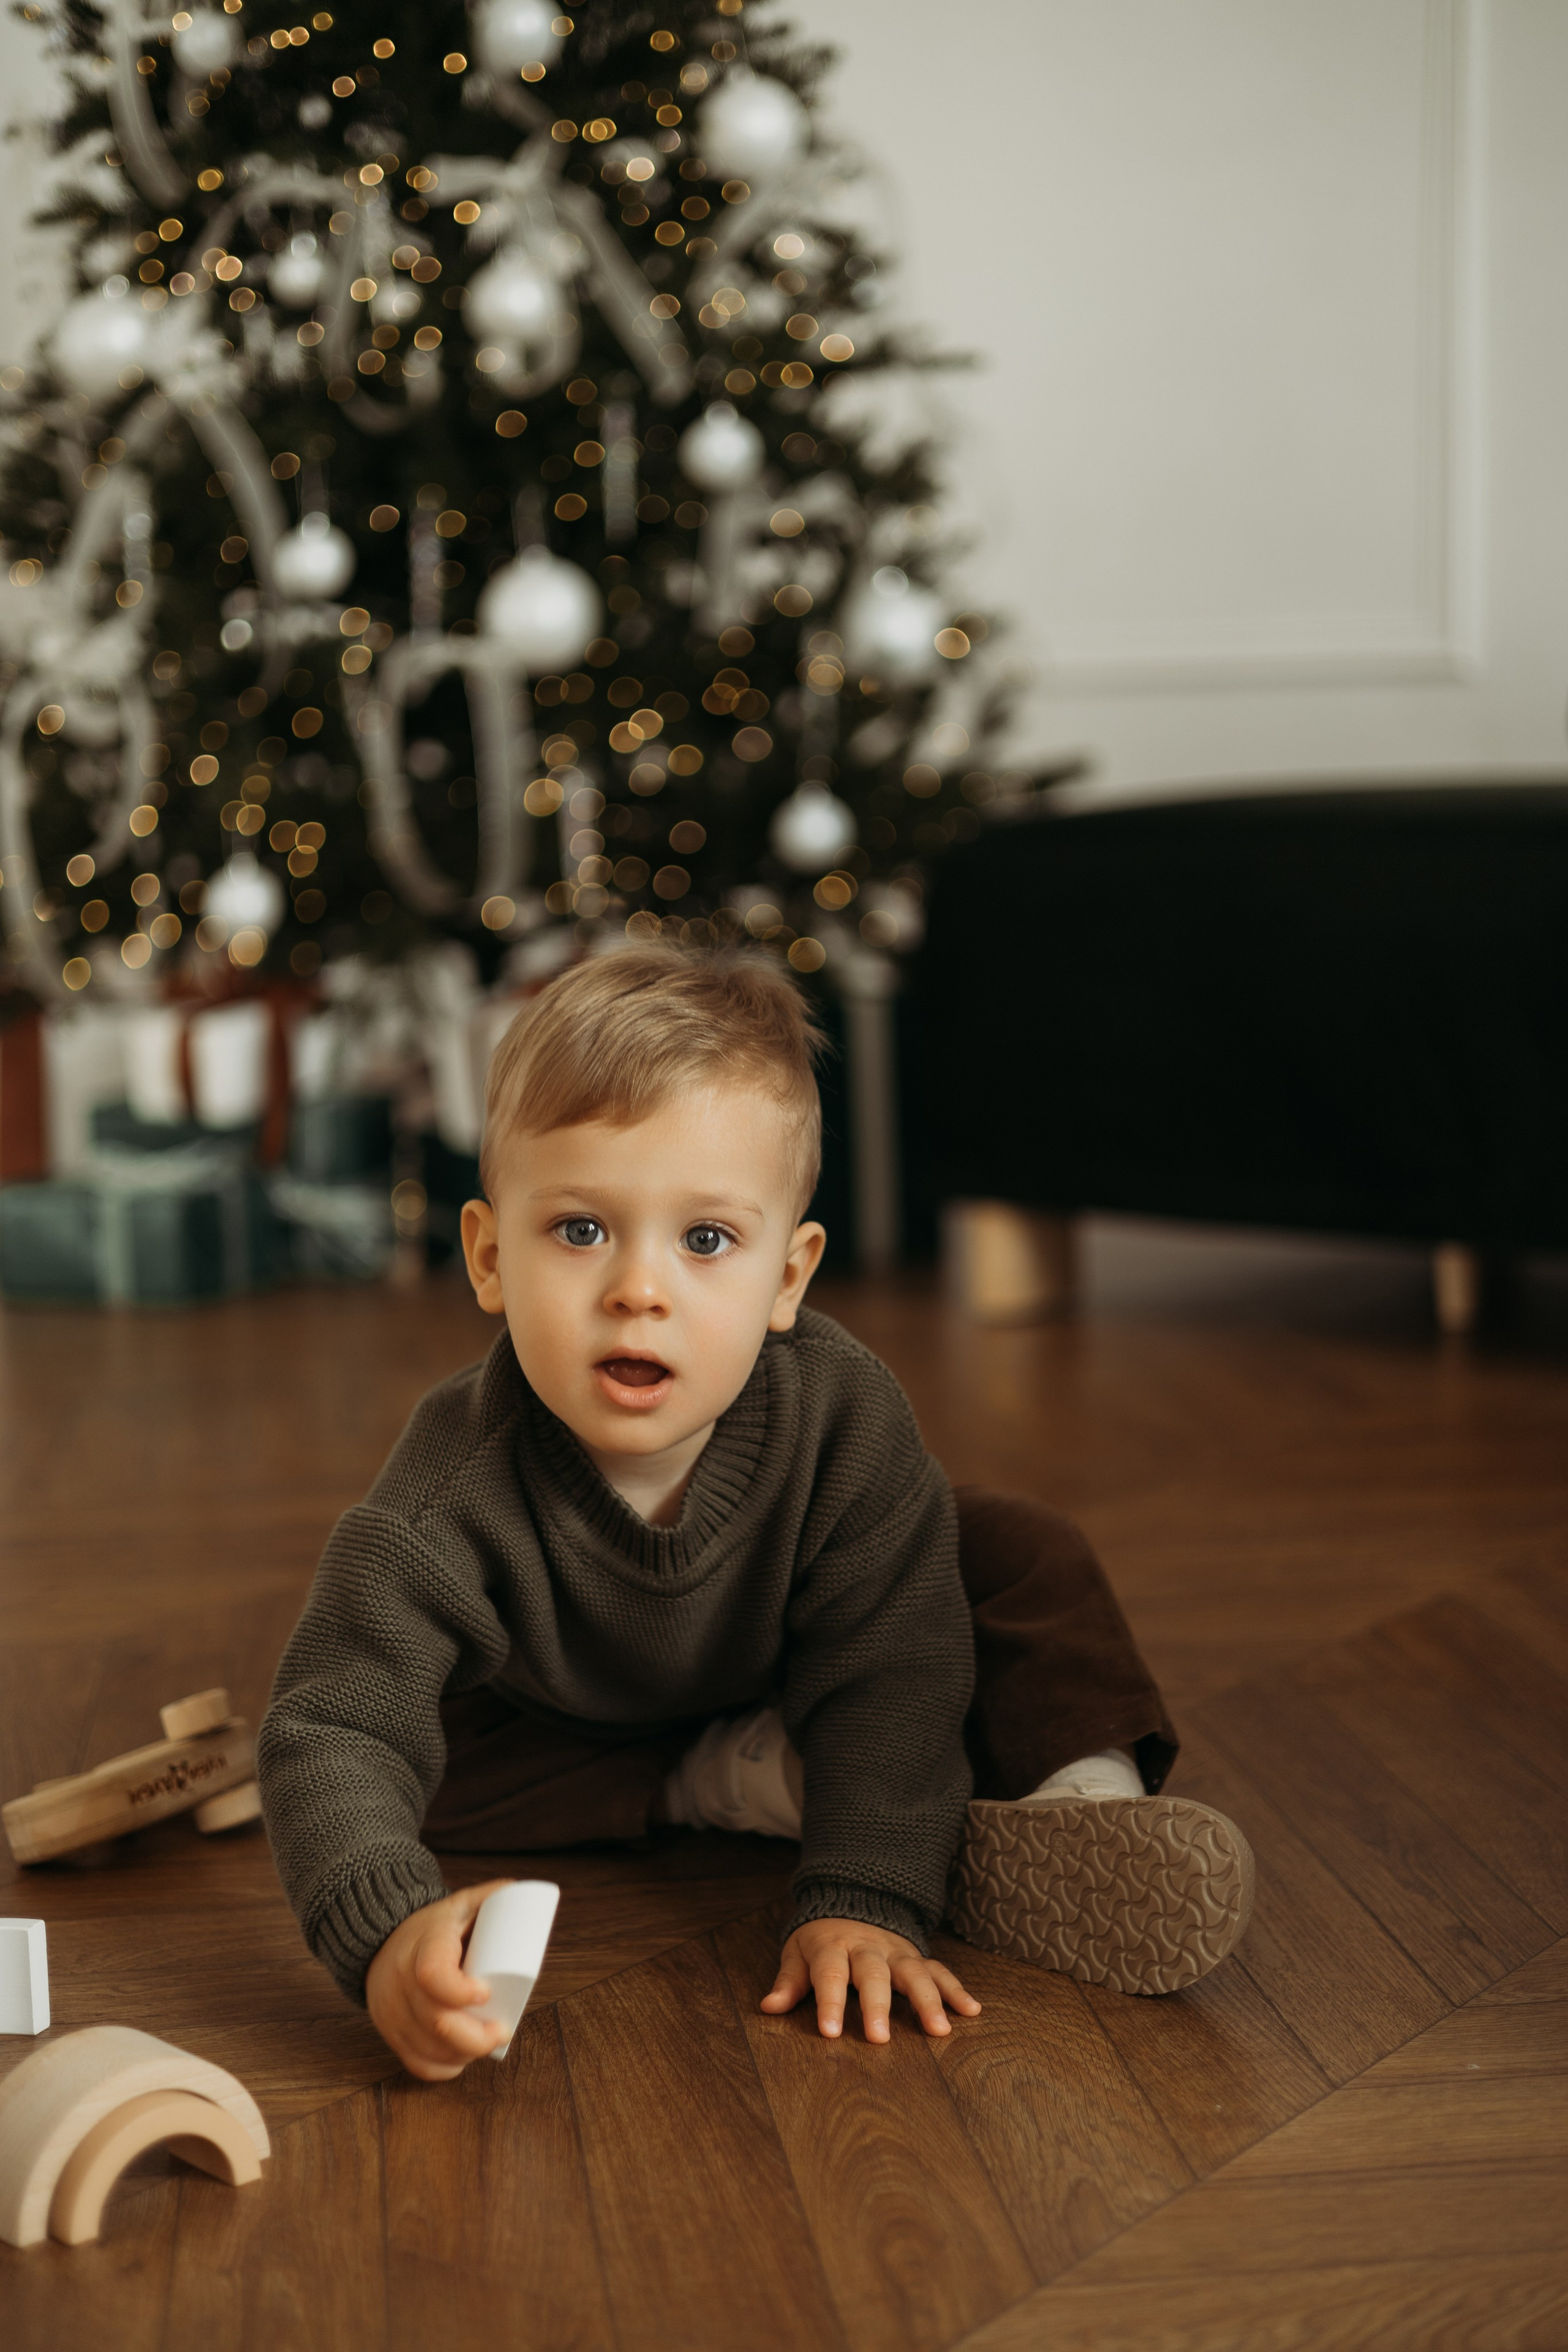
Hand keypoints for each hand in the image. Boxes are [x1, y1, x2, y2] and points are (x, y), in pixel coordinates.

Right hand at [365, 1878, 514, 2079]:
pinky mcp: (389, 2032)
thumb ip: (490, 1897)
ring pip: (428, 2050)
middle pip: (436, 2023)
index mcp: (423, 1946)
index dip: (462, 1992)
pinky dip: (443, 2067)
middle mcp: (400, 1981)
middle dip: (476, 2037)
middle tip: (502, 2031)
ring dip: (464, 2054)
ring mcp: (391, 2011)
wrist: (379, 1941)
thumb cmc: (431, 1927)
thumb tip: (521, 1890)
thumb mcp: (459, 1904)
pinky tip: (461, 2059)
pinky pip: (415, 2063)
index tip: (487, 1993)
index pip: (433, 1976)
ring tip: (486, 2041)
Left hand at [761, 1917, 980, 2043]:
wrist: (852, 1900)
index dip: (829, 2002)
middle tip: (879, 2039)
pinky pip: (939, 1970)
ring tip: (939, 2030)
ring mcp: (896, 1950)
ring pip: (914, 1971)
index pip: (829, 1973)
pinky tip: (971, 2010)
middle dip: (877, 2006)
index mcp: (833, 1946)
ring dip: (928, 2000)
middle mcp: (867, 1947)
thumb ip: (789, 1981)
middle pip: (873, 1974)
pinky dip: (956, 1989)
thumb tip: (768, 2007)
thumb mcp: (798, 1952)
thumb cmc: (821, 1939)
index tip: (829, 2032)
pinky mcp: (916, 1956)